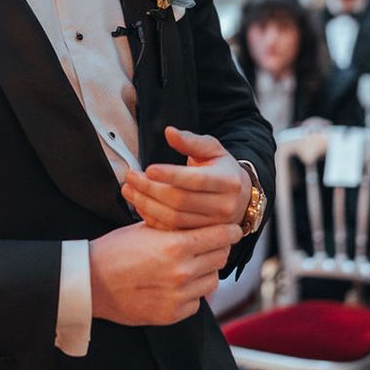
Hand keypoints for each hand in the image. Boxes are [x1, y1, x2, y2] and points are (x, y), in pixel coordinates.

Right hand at [89, 221, 241, 325]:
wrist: (91, 282)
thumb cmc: (115, 250)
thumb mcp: (145, 228)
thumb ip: (176, 227)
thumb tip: (201, 222)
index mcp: (176, 245)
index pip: (220, 236)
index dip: (229, 231)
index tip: (233, 230)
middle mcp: (182, 272)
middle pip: (220, 258)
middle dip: (217, 249)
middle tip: (209, 244)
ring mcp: (179, 296)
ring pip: (212, 281)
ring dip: (206, 272)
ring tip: (190, 265)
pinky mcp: (172, 315)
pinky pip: (196, 301)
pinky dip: (192, 292)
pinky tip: (175, 284)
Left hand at [120, 127, 249, 231]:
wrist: (240, 198)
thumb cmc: (223, 169)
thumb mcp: (212, 150)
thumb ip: (190, 141)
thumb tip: (170, 132)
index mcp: (228, 182)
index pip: (196, 180)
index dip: (171, 175)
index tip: (149, 169)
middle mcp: (223, 206)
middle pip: (181, 201)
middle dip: (151, 189)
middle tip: (131, 177)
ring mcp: (213, 225)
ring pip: (174, 218)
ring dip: (147, 204)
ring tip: (130, 190)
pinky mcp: (201, 236)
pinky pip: (172, 230)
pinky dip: (152, 219)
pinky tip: (139, 204)